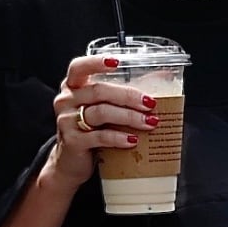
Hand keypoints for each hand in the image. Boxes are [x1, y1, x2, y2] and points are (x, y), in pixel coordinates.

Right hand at [46, 55, 157, 188]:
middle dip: (128, 96)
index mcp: (72, 86)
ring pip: (101, 113)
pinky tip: (132, 140)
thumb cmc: (90, 131)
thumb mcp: (100, 108)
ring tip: (148, 123)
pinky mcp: (72, 141)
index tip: (118, 62)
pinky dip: (119, 137)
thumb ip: (118, 94)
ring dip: (129, 117)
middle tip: (150, 103)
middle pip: (99, 91)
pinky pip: (100, 137)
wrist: (70, 164)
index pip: (79, 67)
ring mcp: (66, 121)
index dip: (98, 62)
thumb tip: (161, 78)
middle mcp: (66, 100)